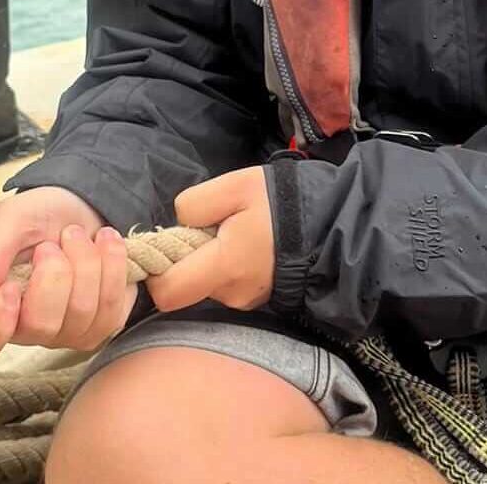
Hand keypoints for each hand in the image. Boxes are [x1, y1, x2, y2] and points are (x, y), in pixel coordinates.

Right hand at [0, 186, 137, 362]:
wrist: (84, 204)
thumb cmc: (41, 216)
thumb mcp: (12, 219)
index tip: (9, 288)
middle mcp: (29, 329)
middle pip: (41, 326)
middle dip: (55, 272)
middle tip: (51, 244)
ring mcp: (68, 332)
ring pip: (82, 314)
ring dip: (85, 261)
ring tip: (75, 235)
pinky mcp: (104, 323)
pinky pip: (113, 308)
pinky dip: (112, 265)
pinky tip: (103, 242)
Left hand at [146, 167, 274, 312]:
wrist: (330, 223)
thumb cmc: (280, 202)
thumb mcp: (235, 186)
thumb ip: (196, 204)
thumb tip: (179, 223)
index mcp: (224, 266)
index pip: (168, 292)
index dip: (155, 272)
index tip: (165, 245)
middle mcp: (232, 293)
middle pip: (187, 285)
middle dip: (187, 257)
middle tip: (208, 225)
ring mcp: (247, 300)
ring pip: (208, 283)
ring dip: (210, 259)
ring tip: (234, 229)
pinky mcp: (258, 298)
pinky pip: (227, 284)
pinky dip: (227, 266)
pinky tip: (247, 243)